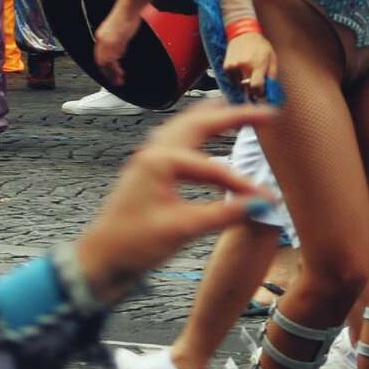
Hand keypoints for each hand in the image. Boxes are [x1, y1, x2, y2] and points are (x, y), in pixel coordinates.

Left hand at [73, 101, 277, 302]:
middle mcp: (153, 152)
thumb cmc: (133, 243)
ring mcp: (149, 159)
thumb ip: (224, 214)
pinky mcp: (148, 171)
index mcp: (160, 161)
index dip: (242, 182)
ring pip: (186, 126)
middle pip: (199, 122)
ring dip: (212, 118)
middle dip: (232, 115)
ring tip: (236, 110)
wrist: (101, 258)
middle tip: (264, 112)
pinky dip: (197, 135)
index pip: (213, 166)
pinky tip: (204, 140)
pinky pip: (177, 141)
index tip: (267, 197)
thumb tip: (261, 204)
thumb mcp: (183, 229)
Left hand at [93, 5, 139, 83]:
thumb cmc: (125, 16)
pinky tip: (121, 71)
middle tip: (114, 82)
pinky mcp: (115, 41)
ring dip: (113, 73)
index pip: (99, 56)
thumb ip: (116, 43)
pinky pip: (114, 57)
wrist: (128, 8)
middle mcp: (102, 40)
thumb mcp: (118, 32)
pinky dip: (117, 66)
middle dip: (107, 74)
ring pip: (107, 62)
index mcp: (101, 37)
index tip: (109, 74)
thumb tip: (119, 54)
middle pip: (101, 62)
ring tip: (119, 80)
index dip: (104, 67)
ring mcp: (108, 41)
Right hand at [222, 31, 276, 101]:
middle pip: (247, 88)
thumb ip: (272, 75)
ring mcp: (235, 66)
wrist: (243, 33)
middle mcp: (245, 66)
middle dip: (252, 89)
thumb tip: (269, 90)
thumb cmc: (260, 46)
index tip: (261, 91)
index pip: (257, 87)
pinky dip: (236, 78)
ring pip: (239, 84)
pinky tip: (240, 70)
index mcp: (258, 64)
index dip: (259, 92)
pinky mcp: (226, 65)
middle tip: (255, 84)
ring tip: (247, 73)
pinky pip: (231, 79)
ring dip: (243, 83)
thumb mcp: (272, 58)